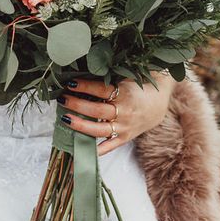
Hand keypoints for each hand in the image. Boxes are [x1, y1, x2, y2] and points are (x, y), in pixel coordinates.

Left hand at [58, 72, 176, 156]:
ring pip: (100, 130)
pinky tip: (80, 149)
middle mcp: (125, 112)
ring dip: (80, 125)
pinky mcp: (124, 137)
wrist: (157, 105)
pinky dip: (96, 150)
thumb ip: (108, 77)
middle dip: (77, 105)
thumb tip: (82, 69)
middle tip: (62, 99)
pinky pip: (109, 146)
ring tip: (65, 119)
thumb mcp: (126, 77)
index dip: (85, 86)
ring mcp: (124, 127)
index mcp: (126, 94)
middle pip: (97, 111)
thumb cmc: (138, 88)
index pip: (102, 90)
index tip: (70, 83)